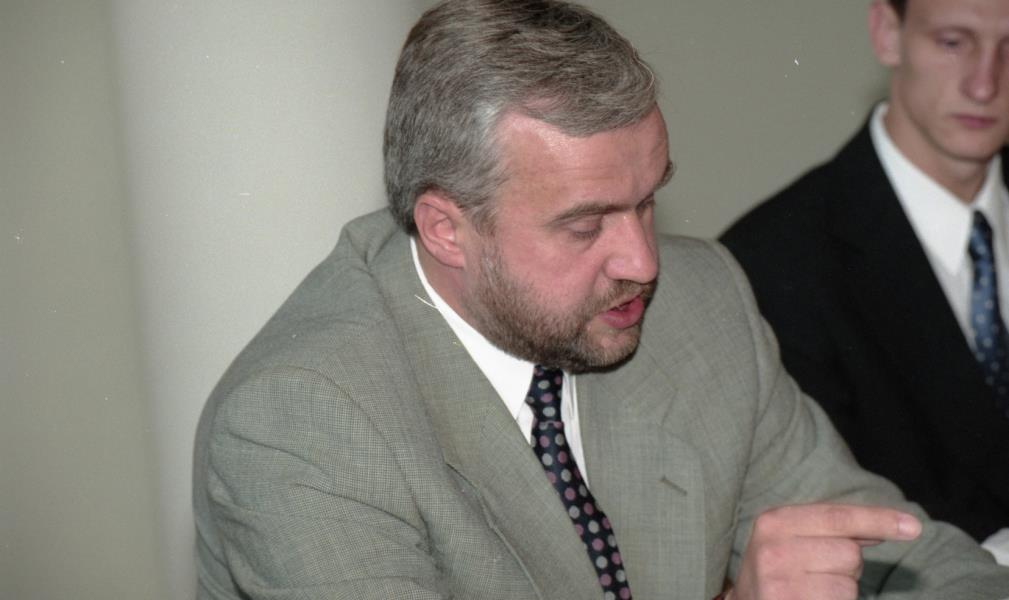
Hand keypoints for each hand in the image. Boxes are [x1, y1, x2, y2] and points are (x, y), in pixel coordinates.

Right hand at [729, 503, 920, 599]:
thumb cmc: (778, 570)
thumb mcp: (793, 539)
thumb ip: (836, 529)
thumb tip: (892, 526)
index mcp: (775, 521)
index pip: (839, 516)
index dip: (878, 520)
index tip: (913, 527)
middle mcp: (774, 550)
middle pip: (849, 554)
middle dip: (846, 567)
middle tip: (816, 573)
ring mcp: (779, 584)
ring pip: (847, 586)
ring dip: (840, 593)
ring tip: (809, 591)